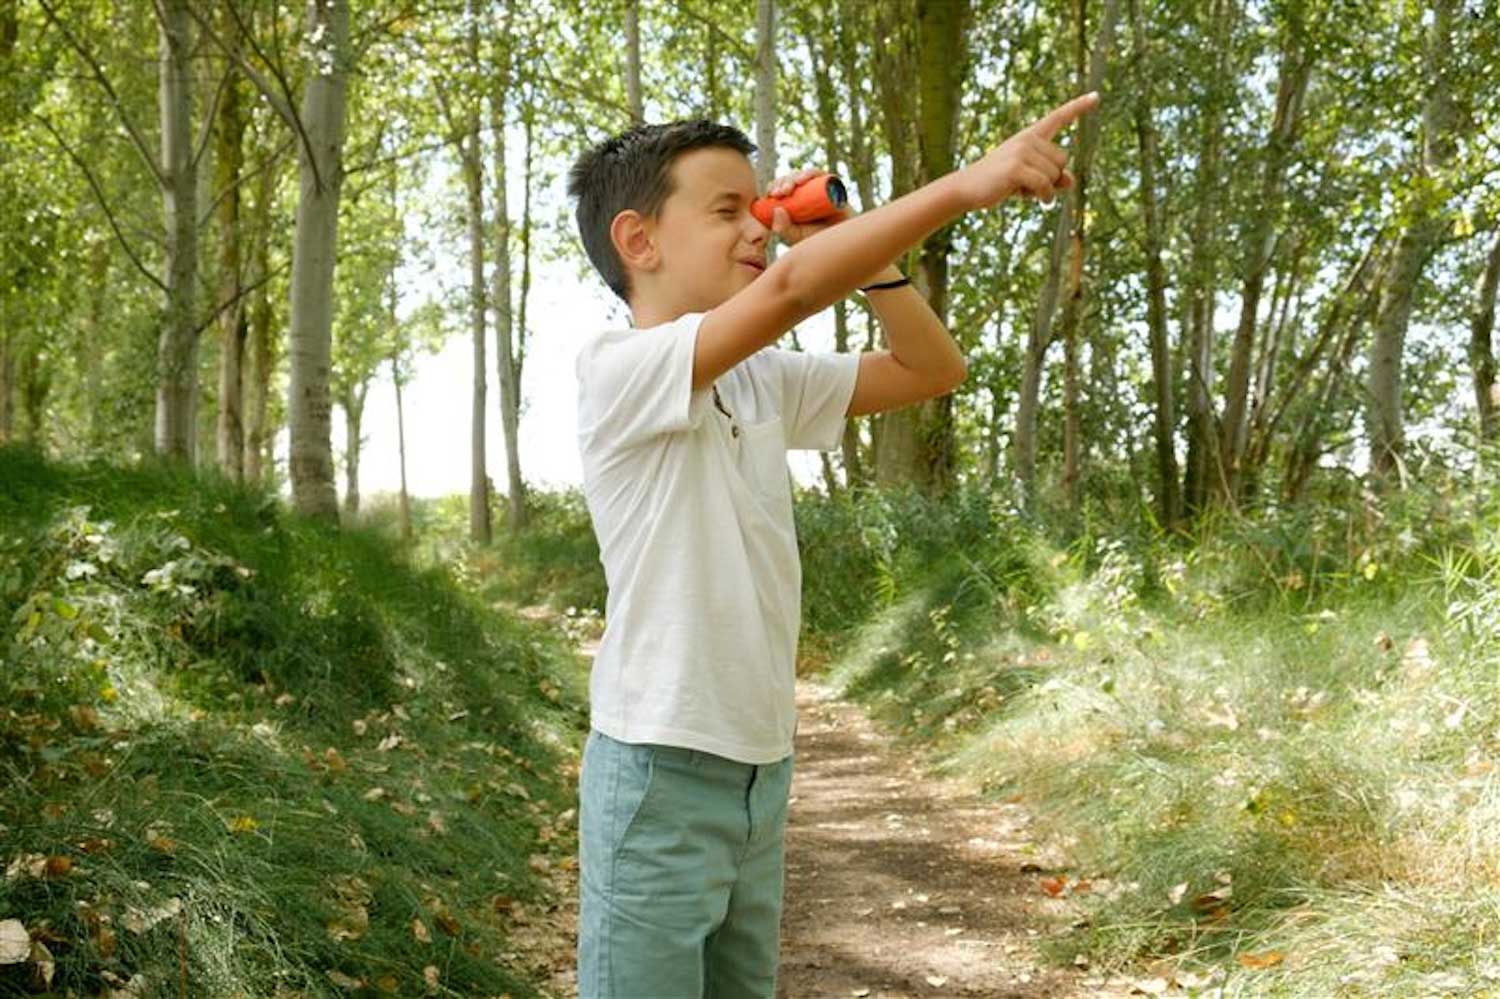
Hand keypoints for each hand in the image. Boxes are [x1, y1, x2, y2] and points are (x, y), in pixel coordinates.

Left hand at [764, 167, 853, 245]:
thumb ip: (784, 228)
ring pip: (801, 176)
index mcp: (792, 203)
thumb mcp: (796, 237)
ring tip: (789, 188)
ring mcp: (816, 188)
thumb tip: (776, 210)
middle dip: (781, 183)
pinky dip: (809, 173)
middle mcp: (804, 193)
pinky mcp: (829, 184)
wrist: (842, 240)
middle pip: (789, 180)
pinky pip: (818, 174)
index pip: (779, 189)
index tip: (770, 195)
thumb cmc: (818, 239)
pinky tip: (802, 179)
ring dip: (792, 178)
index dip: (773, 188)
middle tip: (778, 193)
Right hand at [951, 91, 1099, 209]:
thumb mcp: (1029, 178)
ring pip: (1055, 174)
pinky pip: (1045, 185)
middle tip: (1028, 183)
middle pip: (1063, 159)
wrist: (967, 188)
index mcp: (1030, 136)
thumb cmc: (999, 182)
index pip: (1058, 117)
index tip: (1096, 96)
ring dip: (1045, 189)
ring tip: (1022, 189)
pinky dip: (1043, 196)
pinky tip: (1032, 200)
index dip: (1078, 107)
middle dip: (1052, 177)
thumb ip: (1053, 177)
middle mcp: (1028, 138)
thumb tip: (1070, 180)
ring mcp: (1022, 151)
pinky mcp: (1016, 167)